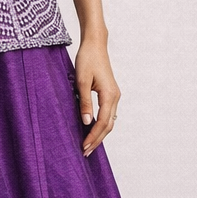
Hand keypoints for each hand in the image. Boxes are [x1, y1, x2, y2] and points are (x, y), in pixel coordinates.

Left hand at [75, 39, 120, 156]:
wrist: (95, 45)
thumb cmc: (87, 60)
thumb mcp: (81, 82)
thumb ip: (85, 103)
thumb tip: (86, 122)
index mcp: (109, 95)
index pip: (102, 122)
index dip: (93, 136)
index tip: (84, 147)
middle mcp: (115, 97)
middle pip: (109, 125)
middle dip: (97, 140)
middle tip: (85, 152)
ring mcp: (114, 95)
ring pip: (110, 121)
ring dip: (100, 134)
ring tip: (88, 145)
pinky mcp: (110, 93)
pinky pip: (108, 114)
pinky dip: (102, 125)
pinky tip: (93, 130)